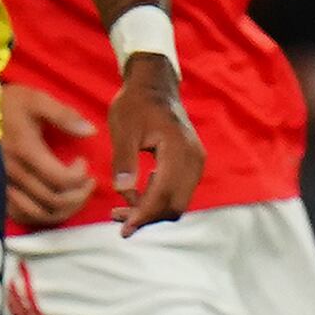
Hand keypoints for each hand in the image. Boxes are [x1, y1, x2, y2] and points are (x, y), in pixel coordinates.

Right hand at [0, 80, 97, 225]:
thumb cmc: (7, 105)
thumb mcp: (37, 100)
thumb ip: (64, 116)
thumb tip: (90, 131)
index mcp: (26, 151)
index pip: (61, 179)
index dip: (80, 176)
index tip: (82, 162)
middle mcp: (14, 174)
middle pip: (54, 201)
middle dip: (79, 195)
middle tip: (87, 182)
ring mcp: (4, 186)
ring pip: (40, 214)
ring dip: (64, 209)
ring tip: (75, 195)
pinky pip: (22, 216)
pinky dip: (42, 216)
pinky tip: (52, 205)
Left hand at [109, 53, 203, 231]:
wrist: (155, 85)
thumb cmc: (136, 103)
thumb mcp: (123, 128)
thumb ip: (124, 160)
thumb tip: (123, 191)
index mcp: (177, 149)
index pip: (163, 193)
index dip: (143, 215)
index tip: (124, 230)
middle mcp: (193, 158)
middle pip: (175, 204)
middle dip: (147, 217)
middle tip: (118, 218)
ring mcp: (196, 161)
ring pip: (178, 201)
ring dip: (153, 210)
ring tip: (123, 209)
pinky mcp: (192, 163)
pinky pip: (179, 191)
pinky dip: (159, 199)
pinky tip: (138, 194)